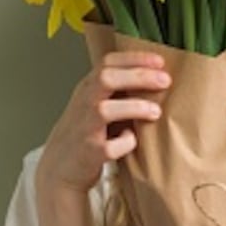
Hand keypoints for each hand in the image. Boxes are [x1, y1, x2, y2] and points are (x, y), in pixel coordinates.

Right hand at [37, 51, 170, 193]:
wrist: (60, 167)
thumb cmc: (87, 132)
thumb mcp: (96, 103)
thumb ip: (119, 90)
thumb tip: (160, 78)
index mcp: (88, 88)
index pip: (108, 63)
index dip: (135, 59)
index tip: (160, 61)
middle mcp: (84, 104)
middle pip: (106, 79)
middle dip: (138, 76)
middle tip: (165, 81)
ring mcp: (85, 128)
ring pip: (105, 110)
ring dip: (135, 107)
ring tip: (156, 111)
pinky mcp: (90, 152)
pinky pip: (111, 146)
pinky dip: (127, 142)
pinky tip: (132, 139)